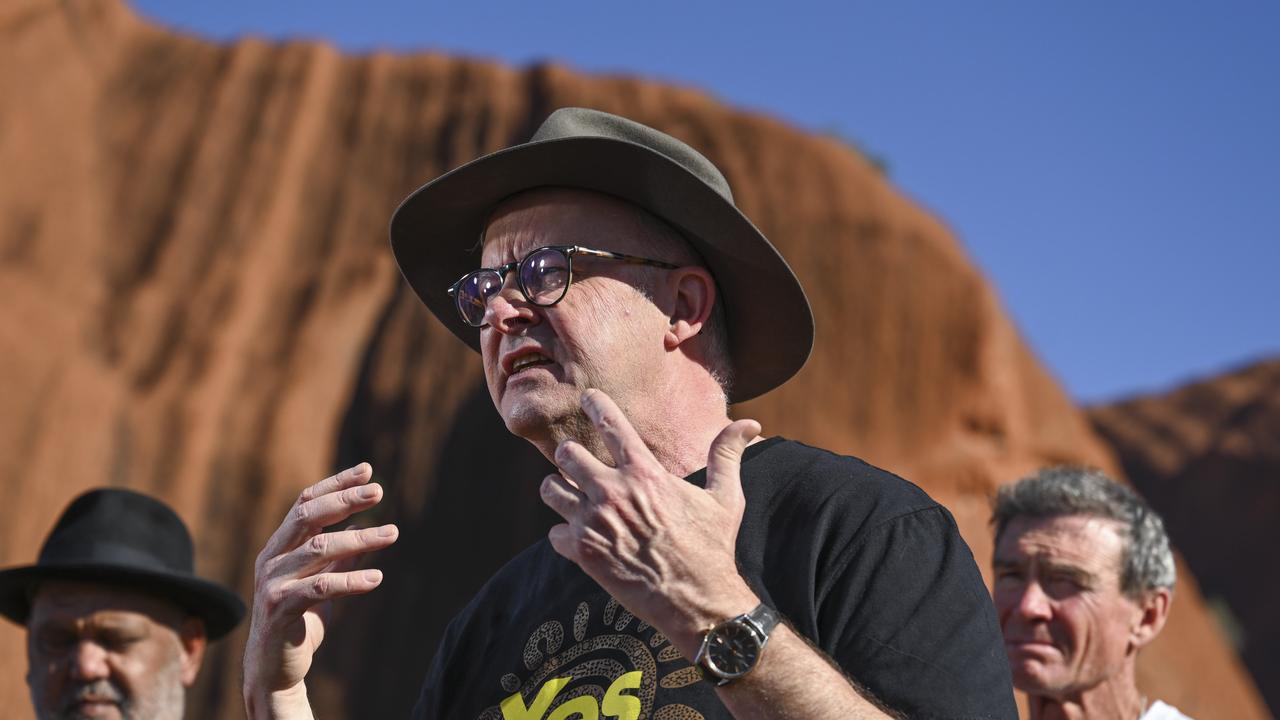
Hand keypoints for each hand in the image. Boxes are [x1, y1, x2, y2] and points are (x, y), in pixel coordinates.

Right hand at [243, 463, 398, 717]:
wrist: (273, 668)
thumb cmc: (298, 620)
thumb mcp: (321, 581)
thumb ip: (338, 555)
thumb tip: (365, 526)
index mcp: (280, 546)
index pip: (305, 502)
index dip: (336, 484)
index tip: (367, 470)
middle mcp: (272, 558)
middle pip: (307, 515)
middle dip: (344, 500)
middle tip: (380, 491)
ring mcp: (272, 582)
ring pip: (317, 549)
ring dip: (359, 539)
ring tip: (393, 534)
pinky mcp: (280, 609)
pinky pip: (319, 588)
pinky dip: (350, 580)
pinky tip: (377, 577)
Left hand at [539, 389, 761, 656]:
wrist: (696, 602)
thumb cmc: (712, 547)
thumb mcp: (725, 497)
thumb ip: (728, 455)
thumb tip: (751, 424)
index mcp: (644, 473)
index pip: (609, 424)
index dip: (595, 403)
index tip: (587, 396)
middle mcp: (613, 492)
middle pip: (568, 454)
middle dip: (571, 457)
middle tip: (578, 463)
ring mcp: (594, 523)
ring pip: (551, 490)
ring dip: (560, 492)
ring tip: (571, 498)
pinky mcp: (583, 553)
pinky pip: (554, 532)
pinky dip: (564, 534)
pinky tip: (580, 539)